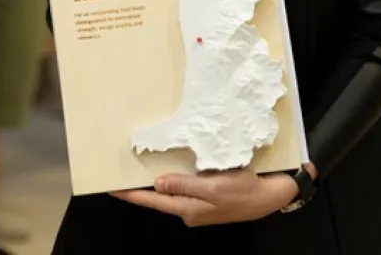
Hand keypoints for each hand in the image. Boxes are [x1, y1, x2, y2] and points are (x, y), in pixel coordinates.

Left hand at [112, 168, 307, 226]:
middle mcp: (189, 210)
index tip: (113, 188)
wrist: (267, 197)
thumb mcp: (212, 187)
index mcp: (188, 209)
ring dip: (160, 183)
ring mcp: (198, 206)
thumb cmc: (241, 191)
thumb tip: (157, 184)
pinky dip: (176, 180)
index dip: (132, 194)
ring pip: (173, 193)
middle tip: (124, 176)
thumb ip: (183, 185)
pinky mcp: (207, 198)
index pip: (153, 201)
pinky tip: (172, 171)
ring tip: (142, 170)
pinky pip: (185, 189)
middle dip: (142, 188)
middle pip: (160, 198)